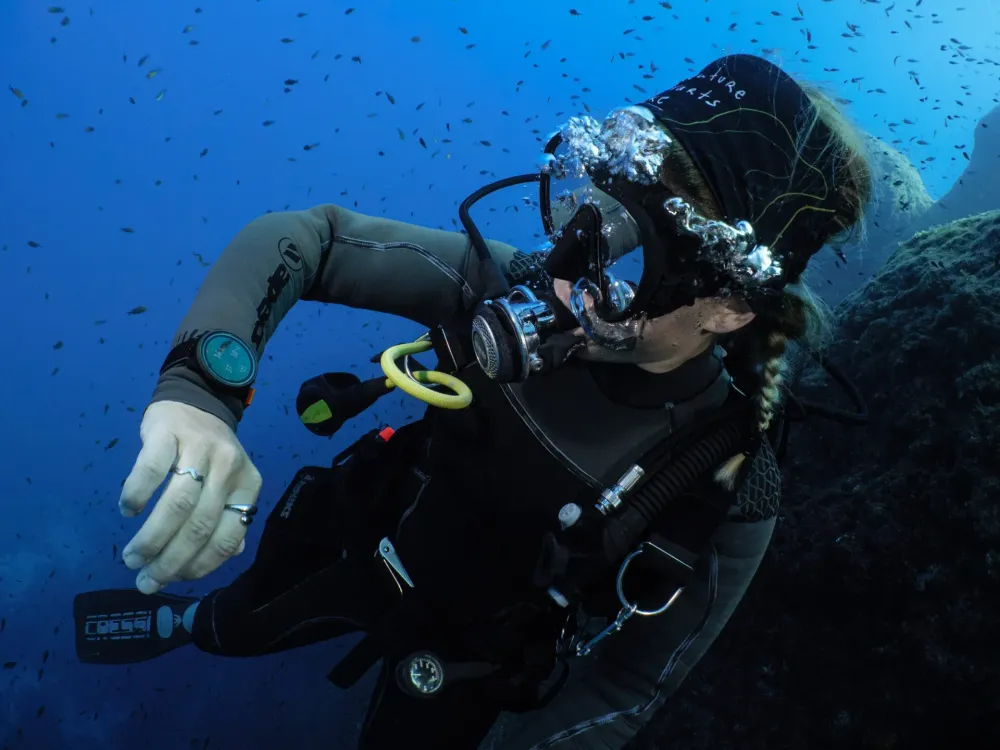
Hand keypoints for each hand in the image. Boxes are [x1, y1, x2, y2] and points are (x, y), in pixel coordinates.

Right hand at [119, 401, 262, 593]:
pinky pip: (151, 470)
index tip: (173, 580)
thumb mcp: (231, 483)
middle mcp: (229, 468)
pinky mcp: (170, 433)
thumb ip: (230, 517)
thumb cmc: (210, 452)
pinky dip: (137, 495)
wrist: (196, 399)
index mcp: (248, 486)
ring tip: (132, 557)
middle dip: (170, 561)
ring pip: (177, 505)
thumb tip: (228, 556)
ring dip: (151, 539)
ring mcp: (200, 449)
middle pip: (200, 526)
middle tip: (144, 579)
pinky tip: (128, 511)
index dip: (200, 565)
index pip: (228, 537)